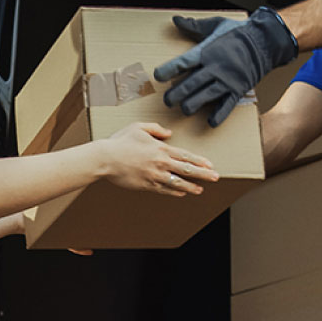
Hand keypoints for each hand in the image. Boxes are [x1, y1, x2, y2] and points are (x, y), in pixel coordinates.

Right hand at [96, 122, 217, 195]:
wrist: (105, 159)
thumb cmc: (120, 142)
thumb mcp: (138, 127)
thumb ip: (156, 129)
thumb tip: (168, 133)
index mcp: (160, 148)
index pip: (185, 155)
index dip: (200, 161)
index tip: (210, 165)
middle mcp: (161, 163)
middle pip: (187, 169)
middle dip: (203, 174)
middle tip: (216, 177)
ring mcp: (154, 175)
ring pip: (178, 182)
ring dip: (191, 186)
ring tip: (200, 190)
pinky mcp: (146, 185)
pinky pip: (164, 190)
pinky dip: (175, 192)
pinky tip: (182, 193)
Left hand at [153, 9, 298, 126]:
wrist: (265, 40)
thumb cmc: (238, 33)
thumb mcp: (215, 25)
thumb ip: (194, 26)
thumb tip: (175, 20)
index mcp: (206, 52)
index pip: (182, 63)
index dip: (168, 70)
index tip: (158, 76)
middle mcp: (214, 67)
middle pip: (190, 84)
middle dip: (175, 95)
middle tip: (167, 101)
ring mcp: (226, 80)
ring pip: (204, 97)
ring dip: (191, 105)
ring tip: (184, 109)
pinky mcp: (237, 90)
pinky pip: (226, 106)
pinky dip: (218, 115)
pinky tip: (210, 122)